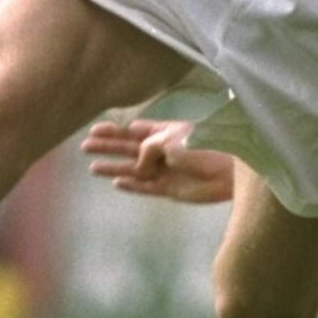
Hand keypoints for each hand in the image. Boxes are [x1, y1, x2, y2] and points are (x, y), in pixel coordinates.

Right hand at [79, 118, 237, 203]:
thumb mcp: (170, 140)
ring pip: (133, 169)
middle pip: (128, 148)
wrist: (232, 170)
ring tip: (92, 167)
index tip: (94, 129)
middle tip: (84, 147)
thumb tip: (135, 169)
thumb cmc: (204, 146)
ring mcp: (165, 170)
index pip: (133, 129)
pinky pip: (145, 187)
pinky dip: (131, 185)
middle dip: (107, 147)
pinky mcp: (171, 189)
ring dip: (114, 167)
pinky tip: (116, 183)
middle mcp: (162, 150)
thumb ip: (147, 149)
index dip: (114, 130)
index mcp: (164, 132)